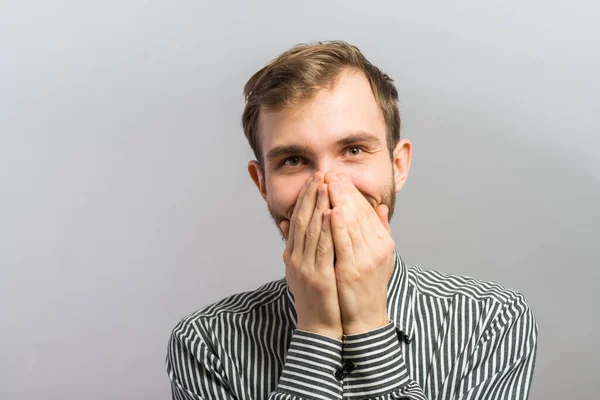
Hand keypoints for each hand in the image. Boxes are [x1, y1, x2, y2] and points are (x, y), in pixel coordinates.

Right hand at [280, 172, 342, 339]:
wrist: (317, 326)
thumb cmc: (313, 297)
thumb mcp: (299, 269)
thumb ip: (294, 246)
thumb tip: (286, 223)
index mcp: (292, 254)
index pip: (297, 220)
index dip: (305, 198)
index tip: (314, 180)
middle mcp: (294, 258)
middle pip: (302, 220)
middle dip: (311, 195)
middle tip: (319, 174)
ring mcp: (304, 267)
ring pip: (311, 230)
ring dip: (318, 206)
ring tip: (325, 185)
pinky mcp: (317, 276)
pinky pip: (322, 248)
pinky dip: (326, 228)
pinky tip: (331, 212)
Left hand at [325, 172, 394, 335]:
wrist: (363, 318)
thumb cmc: (367, 286)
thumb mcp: (378, 256)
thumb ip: (378, 230)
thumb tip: (381, 206)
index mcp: (382, 242)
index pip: (365, 210)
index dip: (351, 191)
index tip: (338, 175)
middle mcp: (378, 248)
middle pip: (358, 213)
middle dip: (343, 190)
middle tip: (329, 172)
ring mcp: (366, 260)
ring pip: (351, 224)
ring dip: (338, 201)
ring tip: (327, 183)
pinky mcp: (352, 271)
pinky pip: (344, 245)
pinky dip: (337, 226)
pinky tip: (330, 211)